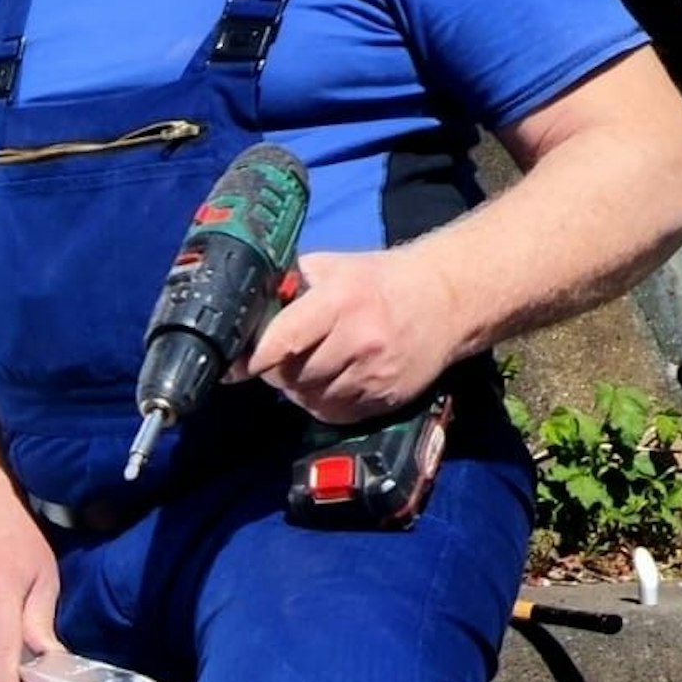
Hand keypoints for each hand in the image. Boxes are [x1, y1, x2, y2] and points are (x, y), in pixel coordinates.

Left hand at [239, 248, 459, 423]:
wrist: (445, 301)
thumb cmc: (381, 280)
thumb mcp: (333, 266)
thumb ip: (292, 281)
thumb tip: (252, 302)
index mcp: (340, 301)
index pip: (286, 338)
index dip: (257, 357)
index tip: (235, 365)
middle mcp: (359, 340)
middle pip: (295, 374)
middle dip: (274, 372)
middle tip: (270, 362)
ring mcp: (376, 374)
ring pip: (313, 399)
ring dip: (296, 390)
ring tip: (296, 372)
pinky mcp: (388, 398)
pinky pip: (339, 414)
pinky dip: (321, 404)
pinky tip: (321, 386)